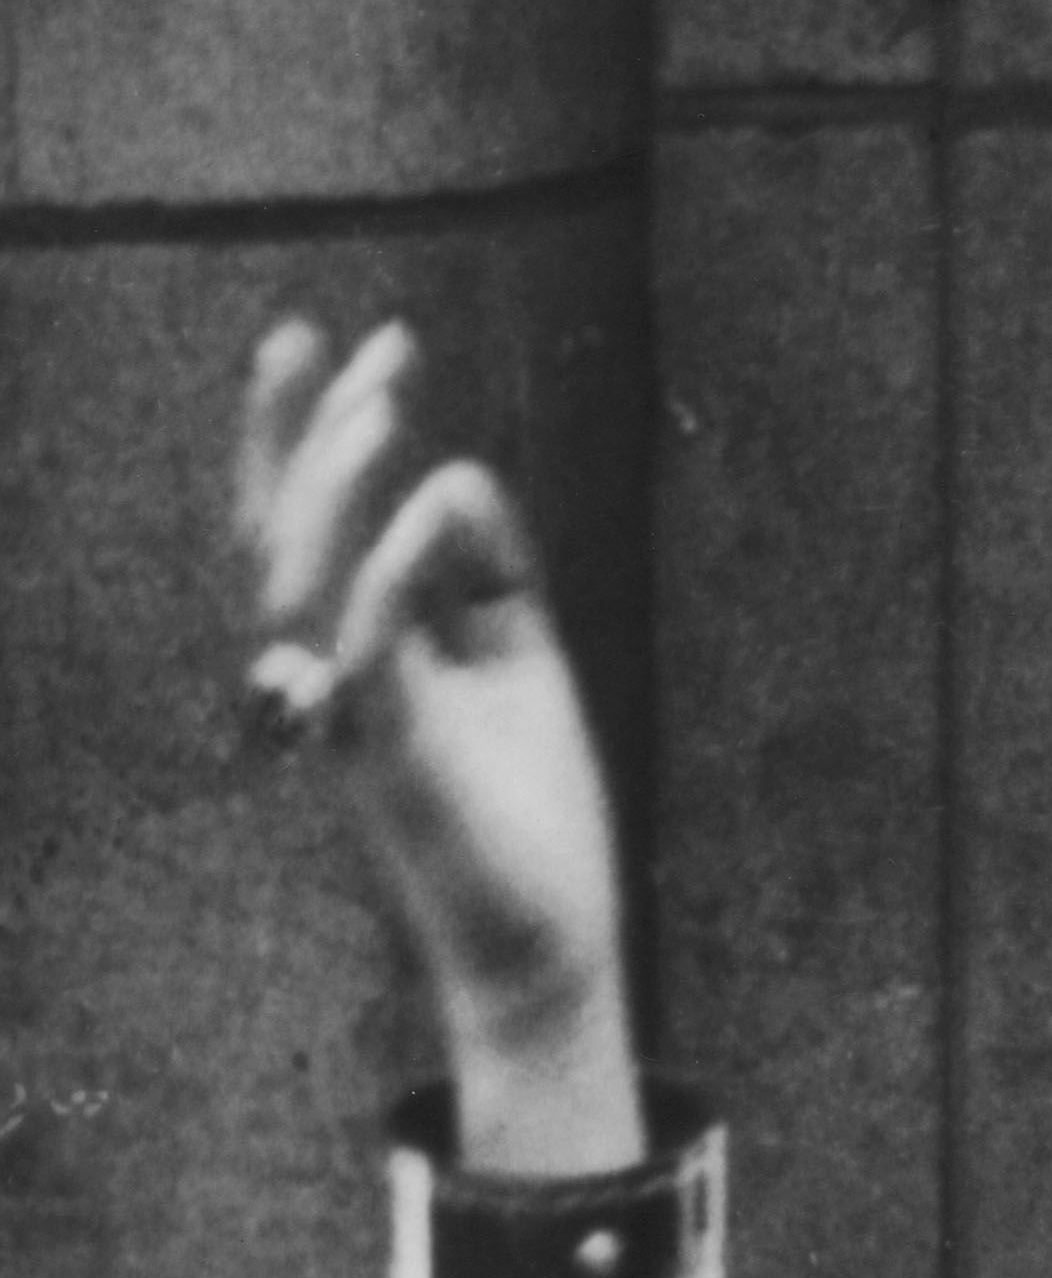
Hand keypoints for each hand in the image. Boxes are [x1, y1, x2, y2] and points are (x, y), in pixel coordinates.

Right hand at [234, 322, 630, 1091]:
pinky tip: (425, 509)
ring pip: (296, 587)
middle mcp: (330, 675)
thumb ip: (487, 572)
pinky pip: (365, 661)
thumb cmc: (524, 805)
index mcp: (357, 645)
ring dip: (333, 491)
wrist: (546, 937)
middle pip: (279, 537)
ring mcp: (350, 720)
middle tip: (366, 347)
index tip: (365, 340)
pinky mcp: (394, 766)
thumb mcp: (518, 660)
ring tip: (383, 409)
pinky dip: (388, 581)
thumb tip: (458, 473)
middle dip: (309, 435)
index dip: (317, 431)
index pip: (312, 522)